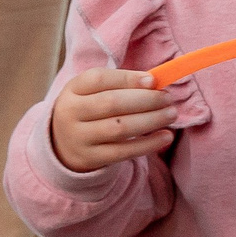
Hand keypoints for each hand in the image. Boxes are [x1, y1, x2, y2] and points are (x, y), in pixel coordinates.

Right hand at [50, 68, 175, 172]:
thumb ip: (121, 84)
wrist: (64, 144)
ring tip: (171, 114)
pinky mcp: (90, 158)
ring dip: (151, 120)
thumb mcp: (95, 92)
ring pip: (119, 128)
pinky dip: (148, 144)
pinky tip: (166, 136)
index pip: (98, 79)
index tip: (153, 80)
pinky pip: (123, 151)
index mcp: (73, 89)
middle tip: (168, 99)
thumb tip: (154, 82)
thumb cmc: (91, 110)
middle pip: (111, 103)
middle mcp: (70, 113)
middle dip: (146, 100)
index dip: (127, 78)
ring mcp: (78, 137)